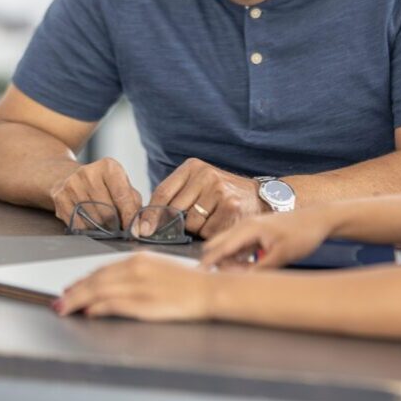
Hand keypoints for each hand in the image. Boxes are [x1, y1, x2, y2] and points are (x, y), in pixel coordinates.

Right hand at [49, 157, 141, 229]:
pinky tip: (89, 221)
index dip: (130, 217)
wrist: (69, 176)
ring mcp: (71, 184)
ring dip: (101, 228)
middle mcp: (88, 173)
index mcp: (108, 167)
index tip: (136, 231)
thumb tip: (141, 227)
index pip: (122, 196)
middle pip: (107, 211)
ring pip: (93, 220)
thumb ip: (134, 204)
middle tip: (118, 226)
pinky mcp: (59, 197)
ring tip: (103, 222)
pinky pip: (78, 224)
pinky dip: (86, 229)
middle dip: (115, 224)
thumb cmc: (103, 185)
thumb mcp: (122, 186)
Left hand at [56, 252, 212, 320]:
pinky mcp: (144, 303)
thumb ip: (134, 274)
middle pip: (96, 280)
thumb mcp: (157, 268)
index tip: (71, 288)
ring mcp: (139, 286)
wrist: (208, 290)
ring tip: (66, 308)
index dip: (83, 280)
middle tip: (60, 300)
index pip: (102, 269)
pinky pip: (114, 304)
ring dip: (79, 300)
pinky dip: (98, 308)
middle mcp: (135, 269)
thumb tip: (111, 285)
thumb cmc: (187, 282)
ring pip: (99, 291)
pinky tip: (89, 312)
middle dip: (75, 291)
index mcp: (139, 258)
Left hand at [141, 158, 264, 238]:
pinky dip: (211, 234)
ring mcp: (219, 191)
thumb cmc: (223, 194)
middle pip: (174, 210)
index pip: (162, 192)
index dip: (150, 215)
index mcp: (193, 167)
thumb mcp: (197, 185)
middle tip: (186, 225)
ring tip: (211, 219)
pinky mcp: (231, 207)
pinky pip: (207, 232)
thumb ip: (174, 198)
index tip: (142, 230)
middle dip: (175, 224)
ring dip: (197, 229)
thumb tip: (145, 225)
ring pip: (191, 224)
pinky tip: (221, 224)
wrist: (259, 197)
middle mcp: (206, 175)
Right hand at [200, 207, 336, 269]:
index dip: (208, 263)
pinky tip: (251, 269)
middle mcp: (245, 226)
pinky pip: (239, 247)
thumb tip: (242, 283)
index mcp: (248, 228)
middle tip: (231, 280)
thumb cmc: (303, 233)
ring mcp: (250, 228)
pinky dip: (238, 259)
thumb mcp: (283, 255)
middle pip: (218, 245)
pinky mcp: (257, 233)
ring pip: (228, 247)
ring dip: (229, 262)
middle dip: (218, 263)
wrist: (320, 219)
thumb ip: (260, 270)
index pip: (220, 248)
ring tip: (246, 275)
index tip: (198, 277)